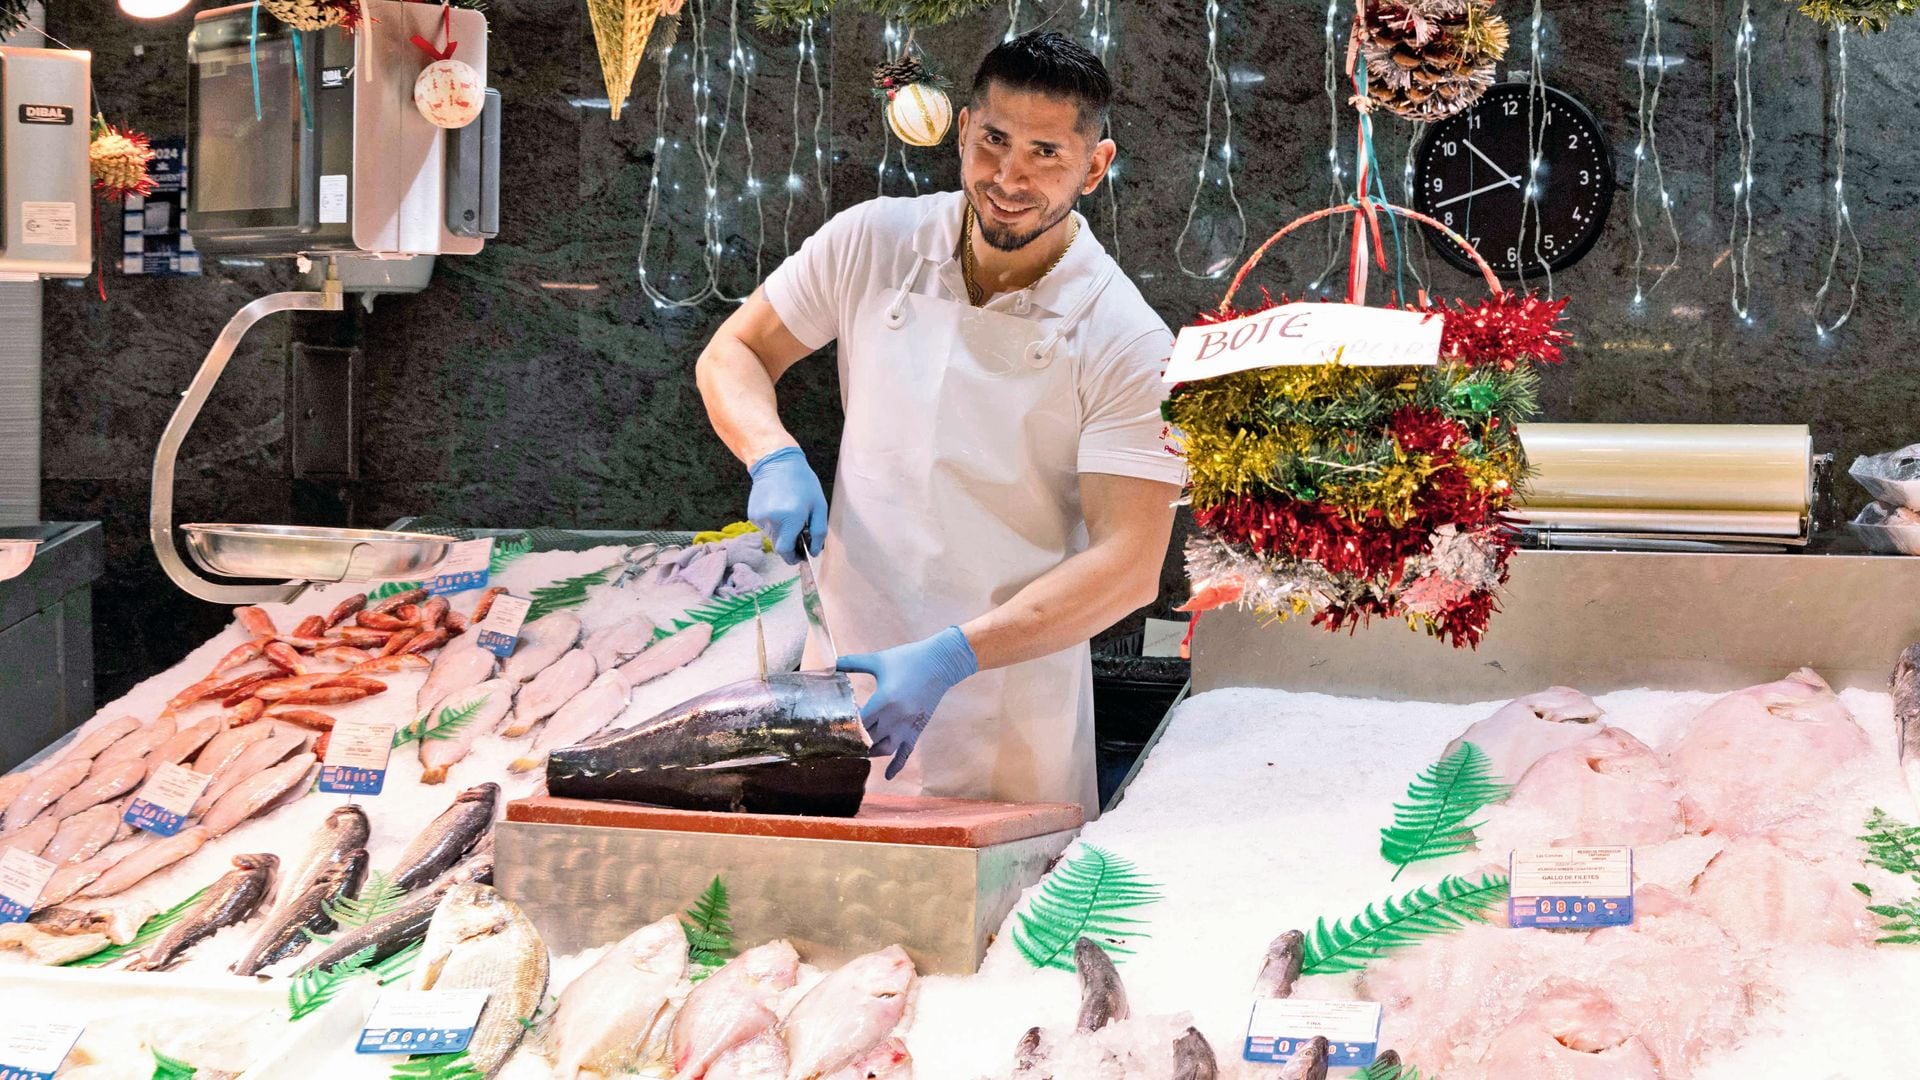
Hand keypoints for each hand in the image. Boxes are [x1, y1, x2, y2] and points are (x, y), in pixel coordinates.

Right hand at [747, 446, 827, 564]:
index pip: (787, 551)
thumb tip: (814, 552)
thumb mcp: (819, 505)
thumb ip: (819, 532)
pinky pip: (765, 526)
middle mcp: (772, 520)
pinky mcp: (752, 514)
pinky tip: (778, 507)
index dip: (794, 557)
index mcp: (790, 519)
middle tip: (799, 531)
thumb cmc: (803, 483)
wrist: (776, 462)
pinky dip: (773, 523)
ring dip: (782, 532)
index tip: (801, 556)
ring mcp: (760, 517)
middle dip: (790, 544)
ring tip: (789, 512)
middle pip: (779, 545)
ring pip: (772, 536)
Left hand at [837, 627, 978, 779]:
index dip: (846, 726)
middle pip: (868, 738)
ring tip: (860, 750)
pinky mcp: (917, 729)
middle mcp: (894, 718)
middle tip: (842, 739)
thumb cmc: (908, 658)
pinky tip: (888, 777)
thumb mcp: (878, 660)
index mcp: (883, 700)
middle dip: (854, 740)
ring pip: (884, 750)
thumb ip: (853, 662)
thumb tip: (831, 663)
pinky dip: (897, 766)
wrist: (941, 663)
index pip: (858, 722)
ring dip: (870, 752)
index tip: (837, 724)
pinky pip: (906, 753)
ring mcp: (907, 726)